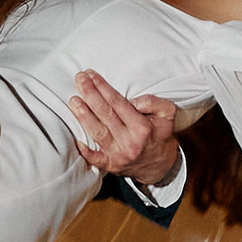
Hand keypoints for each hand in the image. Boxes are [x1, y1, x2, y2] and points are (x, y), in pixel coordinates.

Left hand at [66, 69, 180, 185]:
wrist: (161, 165)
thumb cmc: (160, 134)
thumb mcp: (167, 113)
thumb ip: (153, 102)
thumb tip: (132, 101)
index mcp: (142, 127)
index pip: (118, 103)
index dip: (103, 87)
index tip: (91, 75)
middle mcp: (130, 141)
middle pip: (105, 114)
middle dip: (90, 94)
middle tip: (79, 79)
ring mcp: (119, 155)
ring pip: (97, 133)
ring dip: (83, 116)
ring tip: (74, 100)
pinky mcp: (111, 166)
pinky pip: (96, 159)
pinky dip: (85, 150)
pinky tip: (76, 138)